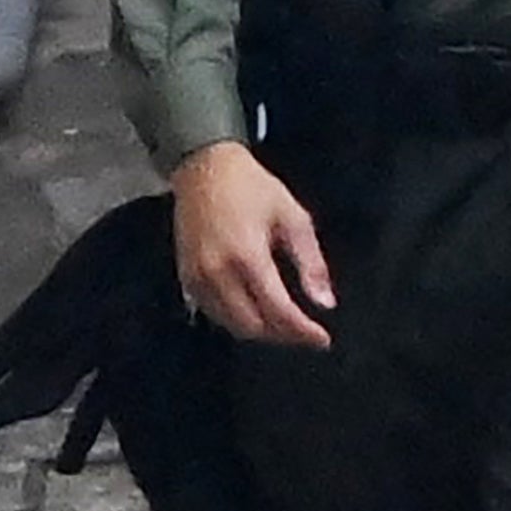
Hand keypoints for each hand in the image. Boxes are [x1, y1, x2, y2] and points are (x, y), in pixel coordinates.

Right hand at [168, 140, 334, 348]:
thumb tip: (325, 302)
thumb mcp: (294, 218)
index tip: (323, 340)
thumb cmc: (255, 189)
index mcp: (248, 257)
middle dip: (282, 335)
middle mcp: (217, 274)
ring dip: (260, 331)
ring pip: (230, 324)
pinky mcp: (184, 278)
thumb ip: (311, 263)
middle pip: (252, 326)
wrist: (204, 170)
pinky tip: (258, 313)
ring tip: (287, 327)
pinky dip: (237, 321)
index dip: (302, 331)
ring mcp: (196, 278)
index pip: (277, 310)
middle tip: (307, 334)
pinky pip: (212, 313)